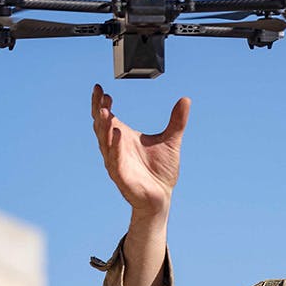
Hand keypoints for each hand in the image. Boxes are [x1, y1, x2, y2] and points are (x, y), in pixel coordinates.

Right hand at [91, 84, 188, 215]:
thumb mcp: (171, 141)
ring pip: (105, 141)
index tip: (100, 88)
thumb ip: (177, 121)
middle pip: (101, 126)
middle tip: (101, 95)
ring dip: (104, 126)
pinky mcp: (121, 176)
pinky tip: (117, 133)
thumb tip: (186, 100)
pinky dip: (114, 147)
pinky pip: (115, 160)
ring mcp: (116, 162)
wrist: (161, 197)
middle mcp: (115, 148)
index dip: (101, 103)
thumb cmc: (160, 171)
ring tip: (105, 111)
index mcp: (122, 138)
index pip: (107, 117)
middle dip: (99, 110)